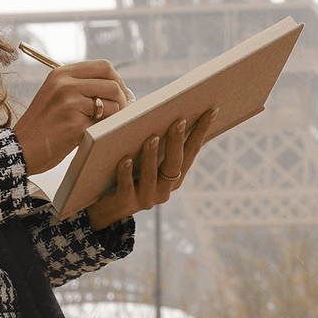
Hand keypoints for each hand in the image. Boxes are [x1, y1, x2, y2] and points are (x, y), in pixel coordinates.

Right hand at [13, 59, 133, 175]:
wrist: (21, 148)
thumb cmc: (42, 125)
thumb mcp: (55, 94)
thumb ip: (81, 87)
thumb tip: (119, 89)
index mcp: (62, 74)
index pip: (104, 67)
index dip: (118, 80)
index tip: (122, 94)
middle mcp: (65, 85)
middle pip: (112, 85)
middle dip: (122, 100)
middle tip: (121, 112)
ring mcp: (70, 104)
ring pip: (112, 105)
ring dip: (113, 118)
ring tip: (100, 126)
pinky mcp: (75, 125)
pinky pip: (103, 125)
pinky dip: (102, 131)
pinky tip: (89, 136)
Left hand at [86, 107, 216, 229]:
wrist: (105, 207)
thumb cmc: (130, 173)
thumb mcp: (146, 158)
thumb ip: (158, 141)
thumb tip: (167, 111)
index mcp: (174, 176)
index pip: (191, 151)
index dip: (202, 131)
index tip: (211, 110)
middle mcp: (165, 189)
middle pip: (175, 164)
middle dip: (177, 141)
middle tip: (179, 120)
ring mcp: (146, 198)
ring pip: (151, 176)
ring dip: (152, 156)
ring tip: (152, 137)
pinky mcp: (125, 203)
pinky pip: (127, 187)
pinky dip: (126, 172)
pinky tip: (125, 159)